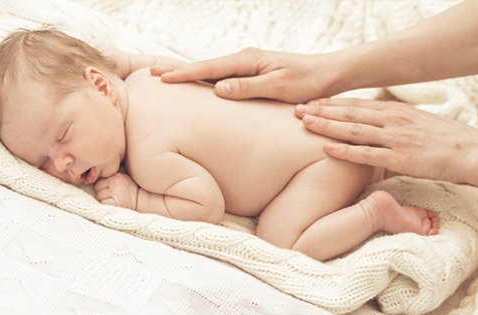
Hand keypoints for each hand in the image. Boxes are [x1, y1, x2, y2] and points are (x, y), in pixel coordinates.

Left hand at [94, 172, 138, 208]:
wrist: (141, 199)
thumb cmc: (130, 189)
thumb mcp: (123, 177)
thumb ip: (111, 177)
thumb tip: (97, 177)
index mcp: (116, 176)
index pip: (99, 180)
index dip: (101, 186)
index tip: (106, 189)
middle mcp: (115, 183)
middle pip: (98, 188)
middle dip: (101, 192)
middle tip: (108, 195)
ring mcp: (116, 193)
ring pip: (99, 196)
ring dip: (103, 198)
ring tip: (111, 199)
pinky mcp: (116, 203)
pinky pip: (103, 203)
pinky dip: (106, 204)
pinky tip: (112, 203)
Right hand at [150, 47, 338, 103]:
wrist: (327, 75)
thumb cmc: (306, 82)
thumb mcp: (278, 87)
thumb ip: (248, 88)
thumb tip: (218, 89)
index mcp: (247, 61)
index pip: (208, 69)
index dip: (184, 75)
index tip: (162, 78)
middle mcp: (243, 60)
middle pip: (203, 66)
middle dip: (177, 69)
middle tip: (150, 71)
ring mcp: (246, 67)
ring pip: (210, 72)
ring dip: (187, 74)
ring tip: (165, 76)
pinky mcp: (250, 75)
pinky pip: (220, 78)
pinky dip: (203, 80)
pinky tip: (195, 85)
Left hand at [296, 98, 477, 188]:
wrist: (468, 151)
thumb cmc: (440, 139)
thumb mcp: (413, 122)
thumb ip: (389, 122)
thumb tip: (368, 125)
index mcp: (393, 110)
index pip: (355, 104)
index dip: (330, 103)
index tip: (310, 102)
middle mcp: (391, 120)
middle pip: (349, 113)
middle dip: (321, 110)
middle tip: (296, 109)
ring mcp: (395, 138)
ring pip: (353, 130)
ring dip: (327, 125)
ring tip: (304, 122)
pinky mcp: (399, 158)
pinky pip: (366, 154)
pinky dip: (344, 151)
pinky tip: (326, 148)